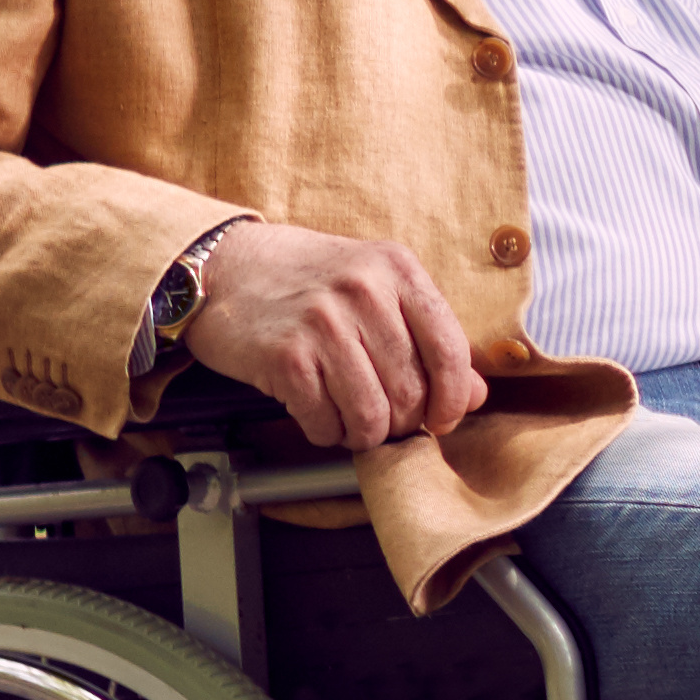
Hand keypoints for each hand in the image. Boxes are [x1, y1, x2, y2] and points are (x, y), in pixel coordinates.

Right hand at [175, 218, 491, 445]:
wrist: (224, 267)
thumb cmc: (305, 280)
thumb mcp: (375, 287)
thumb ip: (427, 336)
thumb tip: (475, 395)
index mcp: (397, 269)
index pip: (450, 349)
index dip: (454, 397)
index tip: (444, 418)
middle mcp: (363, 292)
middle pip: (411, 391)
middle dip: (401, 422)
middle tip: (384, 419)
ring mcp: (322, 324)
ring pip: (371, 415)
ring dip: (364, 433)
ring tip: (350, 419)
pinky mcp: (285, 357)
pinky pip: (326, 422)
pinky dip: (327, 431)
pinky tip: (318, 413)